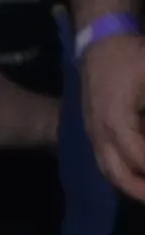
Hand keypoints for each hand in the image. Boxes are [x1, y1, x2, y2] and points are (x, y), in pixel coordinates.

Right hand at [84, 30, 144, 201]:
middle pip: (117, 173)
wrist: (100, 45)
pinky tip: (137, 174)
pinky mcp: (95, 130)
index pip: (138, 156)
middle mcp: (100, 133)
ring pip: (108, 170)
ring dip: (129, 184)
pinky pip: (106, 160)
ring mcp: (94, 133)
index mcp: (116, 120)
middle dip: (139, 189)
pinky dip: (121, 172)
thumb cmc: (130, 56)